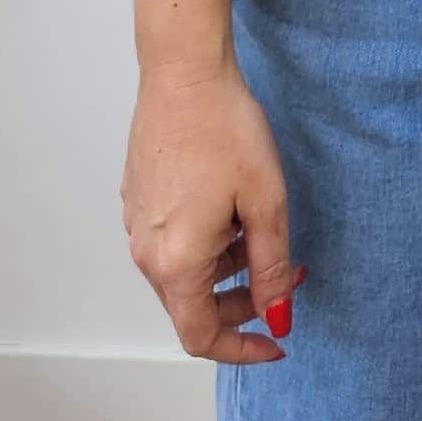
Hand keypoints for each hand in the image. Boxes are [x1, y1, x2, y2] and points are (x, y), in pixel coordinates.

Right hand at [121, 63, 306, 362]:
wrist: (182, 72)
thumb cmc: (226, 132)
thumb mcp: (265, 203)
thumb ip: (270, 269)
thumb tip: (276, 317)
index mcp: (175, 264)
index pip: (202, 336)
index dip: (241, 348)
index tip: (277, 340)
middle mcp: (145, 252)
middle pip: (191, 306)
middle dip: (241, 301)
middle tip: (286, 276)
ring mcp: (135, 224)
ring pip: (181, 273)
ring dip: (224, 269)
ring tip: (260, 230)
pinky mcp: (136, 198)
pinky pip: (169, 242)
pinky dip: (203, 244)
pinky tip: (230, 207)